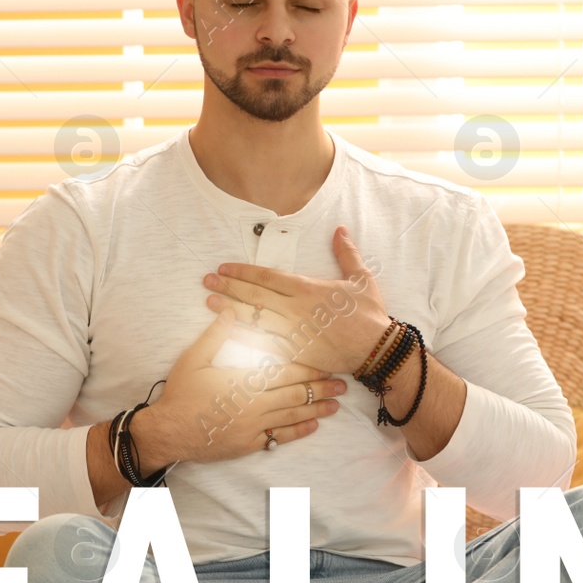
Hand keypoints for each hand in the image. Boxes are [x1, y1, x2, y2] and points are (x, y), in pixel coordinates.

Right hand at [138, 309, 347, 463]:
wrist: (168, 432)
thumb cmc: (180, 394)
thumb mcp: (193, 359)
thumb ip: (215, 335)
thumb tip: (232, 310)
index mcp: (243, 381)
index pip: (284, 372)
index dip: (307, 367)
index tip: (325, 362)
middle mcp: (254, 405)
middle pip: (295, 395)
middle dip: (320, 389)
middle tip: (342, 385)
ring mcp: (253, 427)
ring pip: (292, 417)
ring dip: (316, 410)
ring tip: (335, 405)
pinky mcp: (249, 444)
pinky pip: (279, 438)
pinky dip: (298, 431)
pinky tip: (313, 426)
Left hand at [200, 225, 389, 375]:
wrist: (376, 350)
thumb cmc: (369, 314)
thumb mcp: (361, 278)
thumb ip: (347, 253)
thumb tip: (340, 229)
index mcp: (307, 289)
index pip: (267, 277)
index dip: (243, 271)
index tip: (224, 267)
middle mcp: (295, 309)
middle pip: (254, 295)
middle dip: (229, 286)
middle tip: (206, 281)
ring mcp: (293, 332)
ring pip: (254, 319)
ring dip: (230, 310)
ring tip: (209, 302)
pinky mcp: (295, 353)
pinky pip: (264, 344)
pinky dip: (245, 338)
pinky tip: (228, 333)